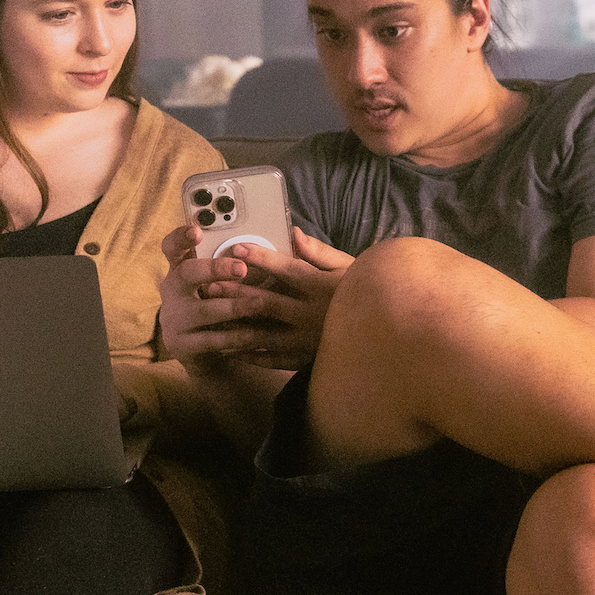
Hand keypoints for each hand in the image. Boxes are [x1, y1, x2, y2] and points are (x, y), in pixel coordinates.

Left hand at [158, 224, 351, 369]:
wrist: (384, 335)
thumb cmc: (368, 295)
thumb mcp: (350, 269)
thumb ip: (321, 253)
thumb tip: (294, 234)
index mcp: (321, 289)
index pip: (287, 270)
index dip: (261, 258)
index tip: (237, 248)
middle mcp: (310, 315)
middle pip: (266, 302)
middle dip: (236, 292)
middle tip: (210, 284)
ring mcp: (306, 341)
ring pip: (263, 333)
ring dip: (236, 324)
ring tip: (212, 316)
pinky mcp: (305, 359)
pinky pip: (272, 359)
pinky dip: (251, 354)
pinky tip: (231, 349)